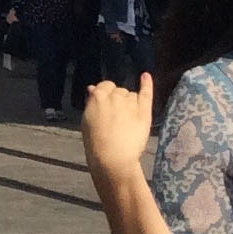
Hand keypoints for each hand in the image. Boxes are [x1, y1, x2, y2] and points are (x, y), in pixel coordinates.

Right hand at [82, 73, 153, 187]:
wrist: (112, 157)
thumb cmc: (95, 142)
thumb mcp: (86, 120)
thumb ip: (91, 103)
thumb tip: (91, 89)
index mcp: (97, 97)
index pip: (104, 86)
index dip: (105, 94)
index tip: (106, 104)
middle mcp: (114, 96)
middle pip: (119, 91)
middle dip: (118, 99)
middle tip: (116, 116)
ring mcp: (130, 103)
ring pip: (131, 95)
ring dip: (129, 101)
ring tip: (126, 118)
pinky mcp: (144, 112)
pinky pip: (146, 93)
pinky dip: (147, 84)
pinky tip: (146, 76)